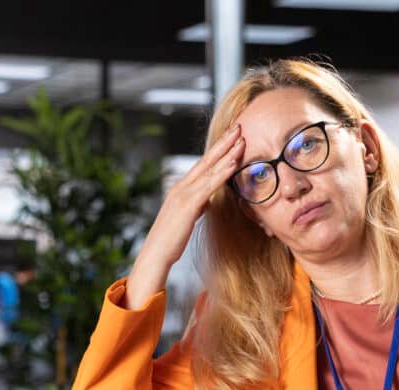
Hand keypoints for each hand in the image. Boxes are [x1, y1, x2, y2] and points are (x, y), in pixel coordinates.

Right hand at [140, 123, 245, 266]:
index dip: (217, 150)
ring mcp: (184, 194)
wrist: (155, 254)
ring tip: (242, 139)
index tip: (231, 137)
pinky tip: (234, 163)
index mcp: (180, 189)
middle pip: (206, 160)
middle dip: (223, 142)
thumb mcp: (186, 218)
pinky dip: (222, 172)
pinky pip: (209, 185)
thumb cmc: (170, 239)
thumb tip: (206, 201)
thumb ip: (196, 206)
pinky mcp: (188, 205)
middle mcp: (181, 186)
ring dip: (227, 153)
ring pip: (209, 169)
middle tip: (238, 126)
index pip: (202, 165)